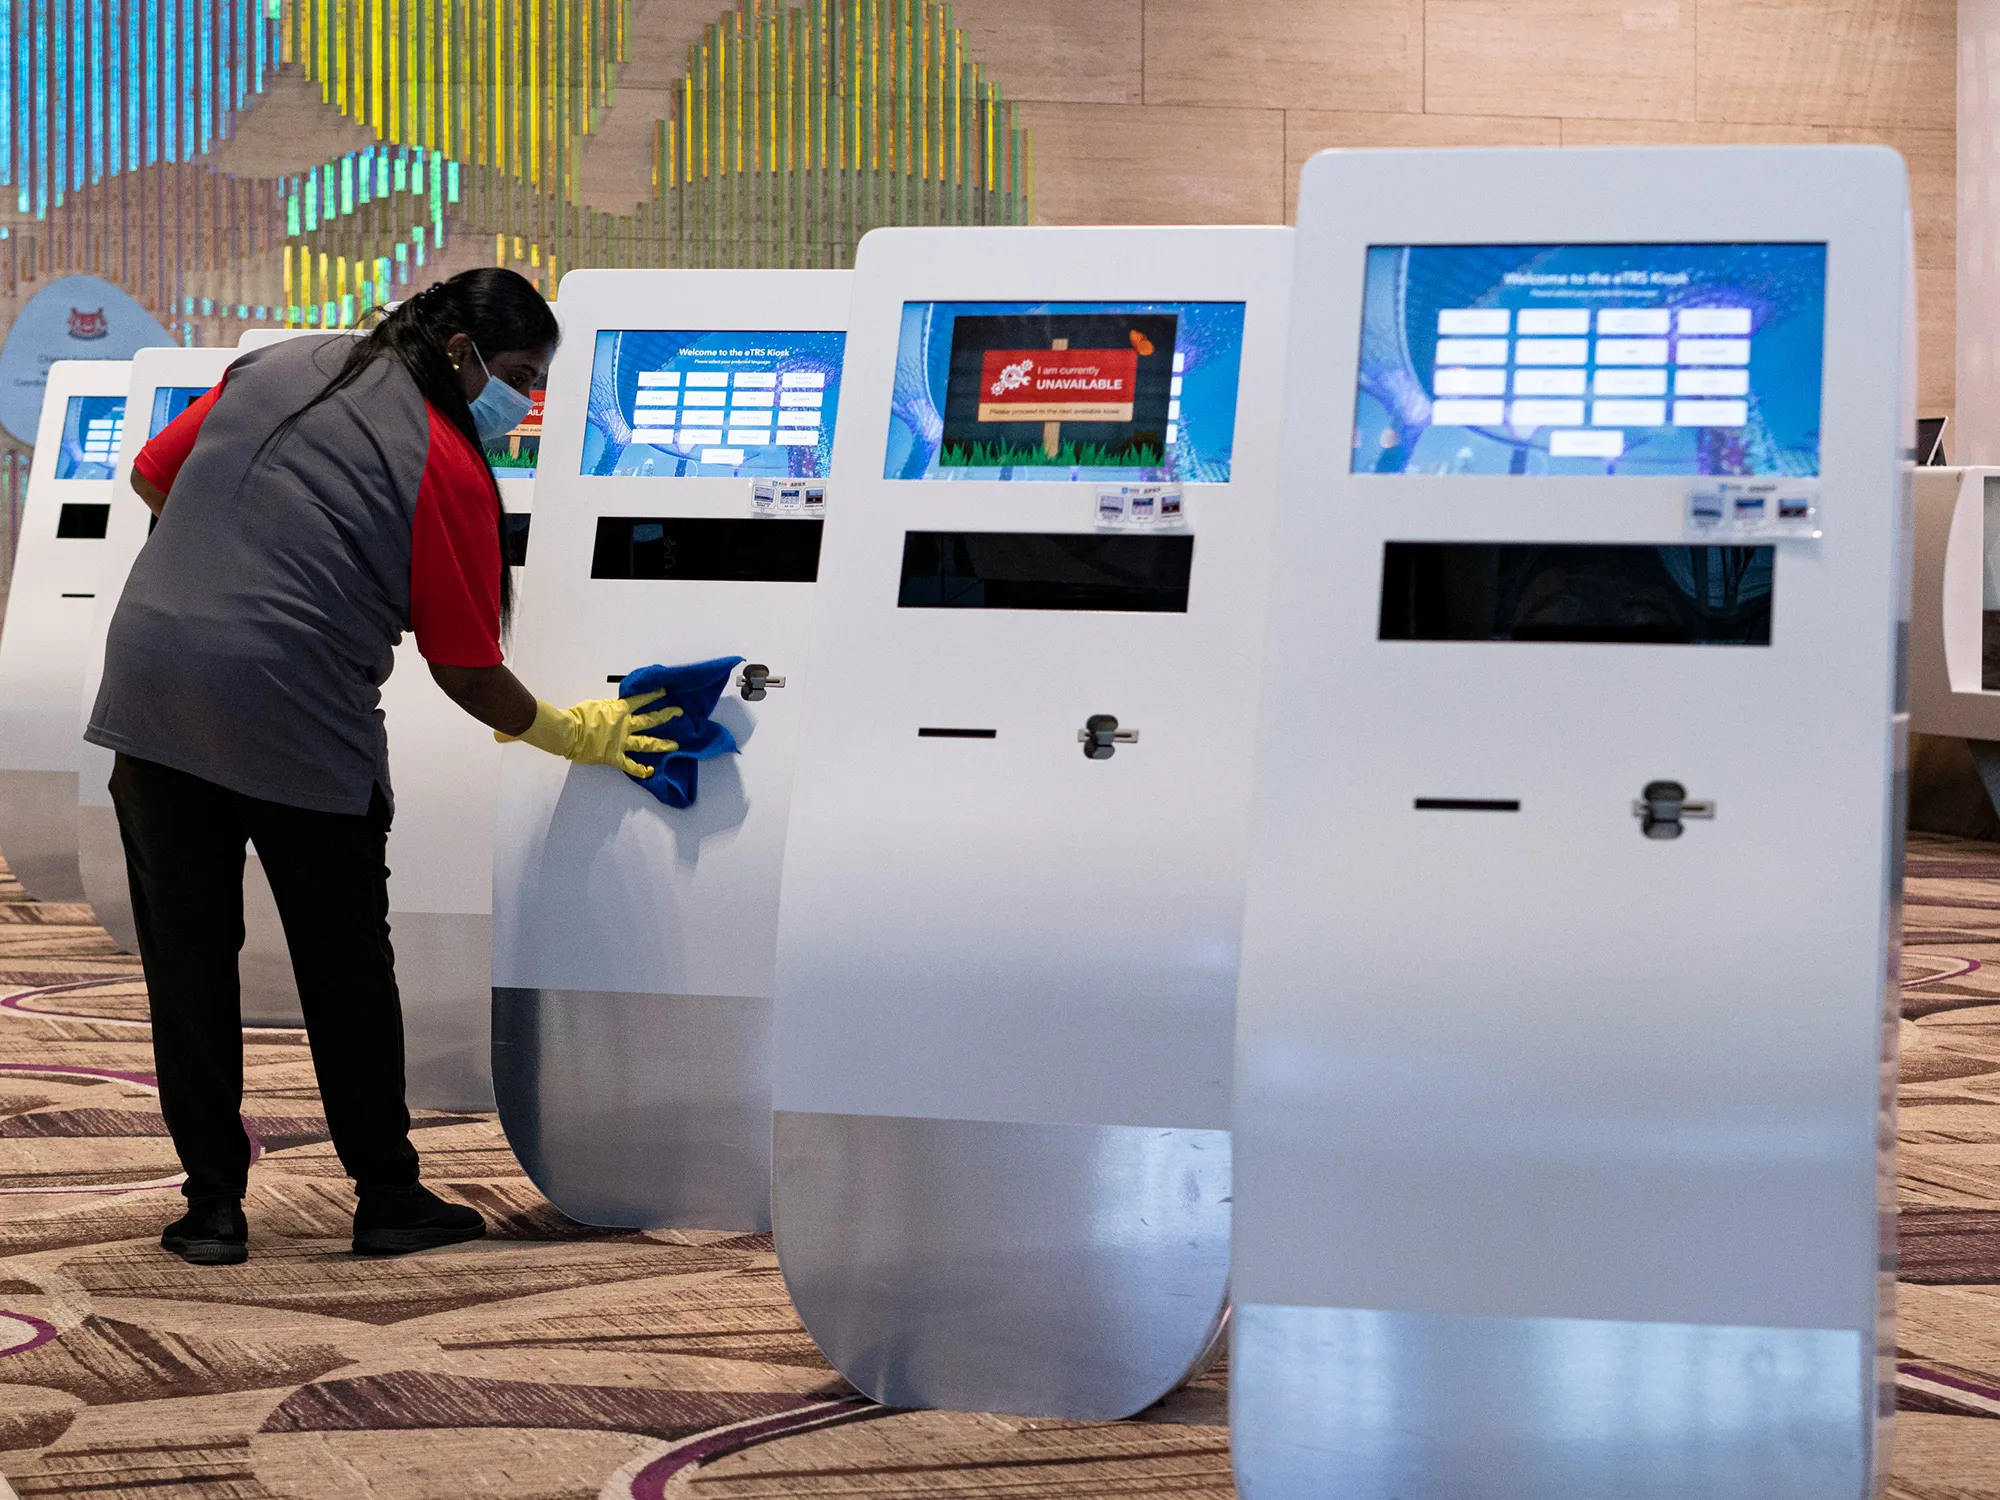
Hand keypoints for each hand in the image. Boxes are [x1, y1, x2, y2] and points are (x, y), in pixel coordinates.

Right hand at [498, 691, 682, 775]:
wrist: (566, 732)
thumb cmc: (573, 717)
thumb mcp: (588, 706)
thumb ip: (599, 708)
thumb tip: (598, 709)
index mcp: (617, 709)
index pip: (640, 700)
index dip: (654, 695)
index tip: (667, 691)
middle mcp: (624, 724)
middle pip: (650, 719)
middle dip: (666, 715)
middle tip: (680, 713)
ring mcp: (622, 741)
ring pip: (647, 742)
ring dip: (662, 743)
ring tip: (676, 744)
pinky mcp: (615, 756)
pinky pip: (631, 764)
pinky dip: (641, 769)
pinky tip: (651, 772)